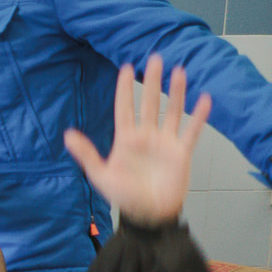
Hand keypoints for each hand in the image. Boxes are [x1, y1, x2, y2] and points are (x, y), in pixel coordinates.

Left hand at [64, 55, 206, 227]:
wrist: (148, 214)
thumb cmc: (123, 196)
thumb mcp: (100, 175)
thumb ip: (86, 154)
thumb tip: (67, 135)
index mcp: (126, 138)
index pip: (125, 108)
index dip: (125, 88)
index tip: (126, 67)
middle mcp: (146, 136)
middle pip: (149, 103)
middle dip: (152, 81)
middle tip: (155, 57)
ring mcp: (165, 142)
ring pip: (172, 111)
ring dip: (176, 92)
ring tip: (179, 71)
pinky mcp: (182, 152)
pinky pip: (192, 131)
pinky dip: (199, 116)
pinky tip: (204, 98)